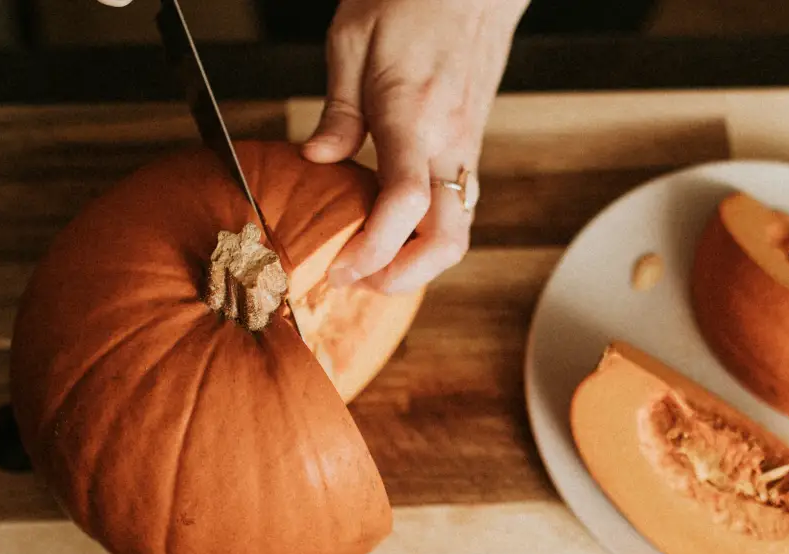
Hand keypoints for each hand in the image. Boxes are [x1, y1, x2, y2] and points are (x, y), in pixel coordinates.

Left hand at [302, 0, 529, 293]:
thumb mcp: (352, 39)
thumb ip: (337, 110)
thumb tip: (317, 160)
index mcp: (413, 115)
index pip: (403, 203)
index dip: (373, 248)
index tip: (340, 267)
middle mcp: (449, 141)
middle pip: (447, 239)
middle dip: (403, 277)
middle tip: (358, 280)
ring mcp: (467, 148)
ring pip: (459, 231)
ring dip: (419, 261)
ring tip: (373, 261)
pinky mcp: (471, 148)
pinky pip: (458, 208)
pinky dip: (429, 235)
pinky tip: (396, 229)